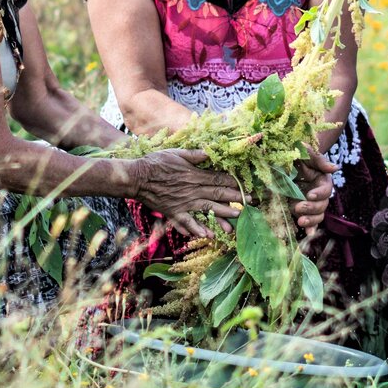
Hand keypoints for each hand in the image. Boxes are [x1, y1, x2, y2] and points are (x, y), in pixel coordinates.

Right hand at [129, 149, 244, 237]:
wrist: (136, 177)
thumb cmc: (155, 162)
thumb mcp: (176, 153)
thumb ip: (194, 154)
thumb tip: (211, 152)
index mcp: (194, 174)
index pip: (219, 178)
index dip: (234, 182)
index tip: (246, 186)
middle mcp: (191, 190)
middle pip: (218, 194)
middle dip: (236, 198)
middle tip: (251, 202)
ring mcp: (183, 202)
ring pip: (207, 209)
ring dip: (223, 214)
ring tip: (237, 218)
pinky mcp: (173, 212)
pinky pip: (187, 222)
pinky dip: (197, 229)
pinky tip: (207, 235)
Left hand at [291, 151, 335, 232]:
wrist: (284, 159)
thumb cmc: (297, 153)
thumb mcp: (306, 151)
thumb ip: (319, 159)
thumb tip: (335, 168)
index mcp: (322, 180)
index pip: (326, 189)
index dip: (319, 193)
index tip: (309, 195)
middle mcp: (318, 193)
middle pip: (322, 205)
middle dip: (312, 208)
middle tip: (299, 207)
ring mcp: (310, 203)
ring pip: (317, 215)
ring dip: (311, 220)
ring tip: (300, 221)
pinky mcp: (301, 209)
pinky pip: (309, 221)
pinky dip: (310, 228)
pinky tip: (307, 233)